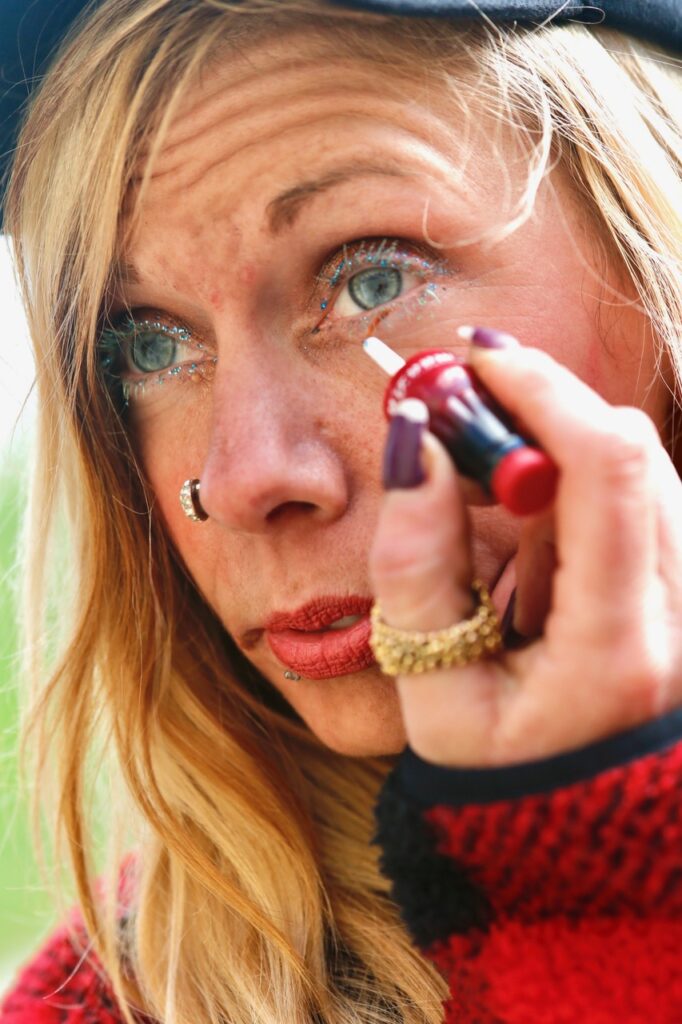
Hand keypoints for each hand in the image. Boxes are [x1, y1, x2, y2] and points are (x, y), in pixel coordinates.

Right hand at [369, 336, 681, 766]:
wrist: (576, 831)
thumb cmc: (497, 773)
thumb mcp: (429, 688)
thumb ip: (414, 566)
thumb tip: (417, 442)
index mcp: (618, 649)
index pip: (605, 467)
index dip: (540, 391)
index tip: (473, 365)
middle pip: (631, 448)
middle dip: (540, 412)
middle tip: (461, 424)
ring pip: (641, 464)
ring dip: (557, 459)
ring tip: (497, 527)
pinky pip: (643, 498)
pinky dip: (579, 491)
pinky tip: (540, 551)